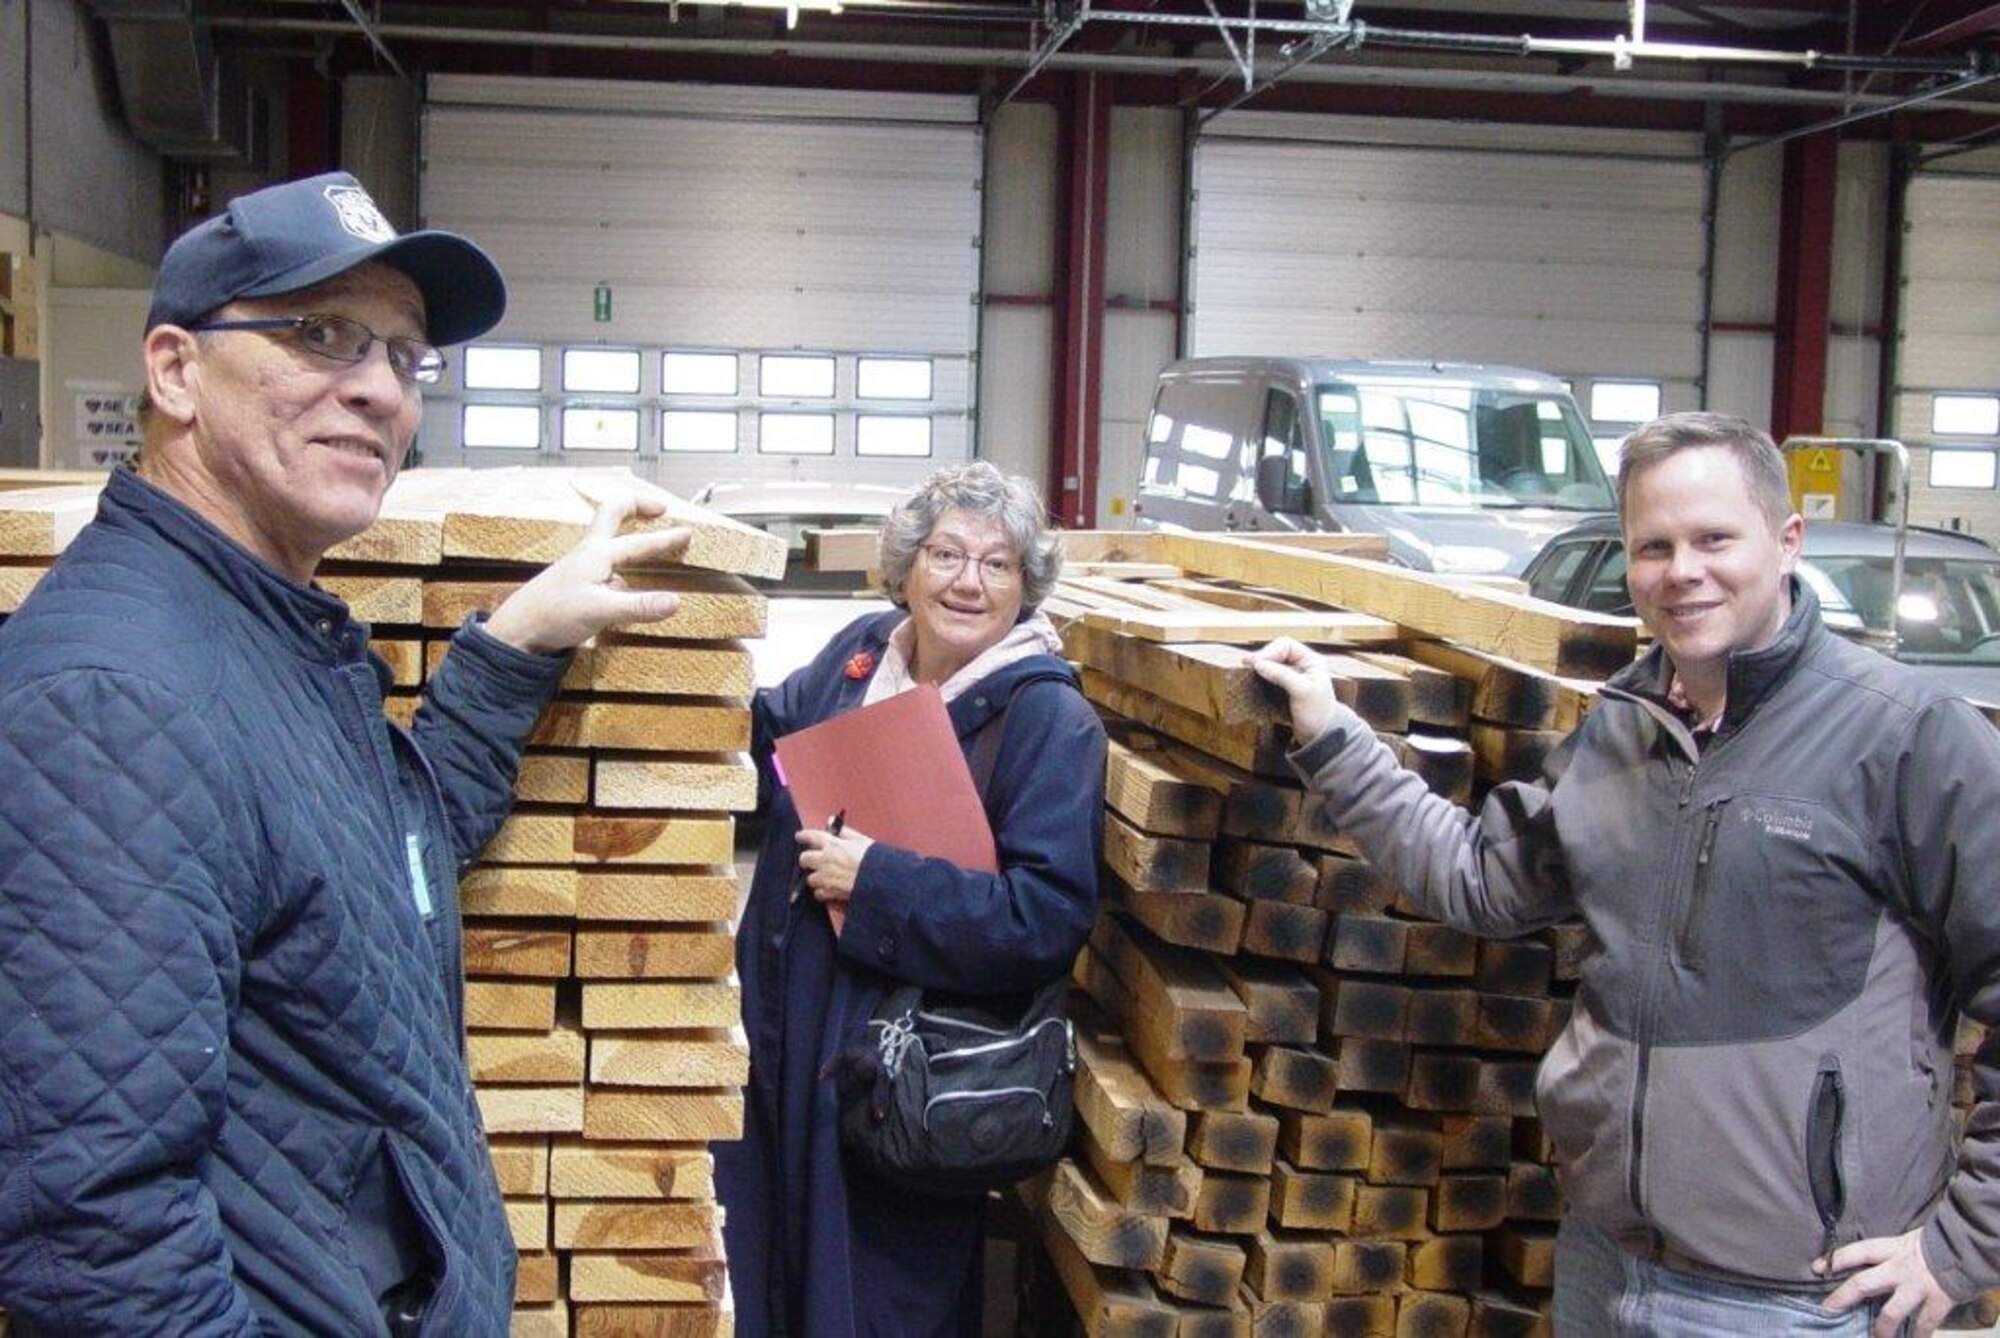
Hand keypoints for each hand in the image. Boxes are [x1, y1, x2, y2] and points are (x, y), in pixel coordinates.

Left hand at [484, 491, 691, 654]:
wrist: (518, 630)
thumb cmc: (552, 615)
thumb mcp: (601, 611)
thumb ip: (639, 606)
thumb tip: (675, 600)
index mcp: (597, 553)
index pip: (640, 542)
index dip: (666, 539)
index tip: (687, 533)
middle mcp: (588, 553)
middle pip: (612, 513)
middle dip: (637, 505)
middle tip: (658, 508)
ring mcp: (579, 565)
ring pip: (605, 534)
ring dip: (625, 526)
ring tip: (645, 531)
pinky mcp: (574, 581)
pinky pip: (601, 559)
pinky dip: (617, 555)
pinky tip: (624, 574)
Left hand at [797, 820, 873, 936]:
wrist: (881, 882)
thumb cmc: (874, 859)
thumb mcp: (861, 840)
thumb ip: (844, 831)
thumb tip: (831, 820)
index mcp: (833, 845)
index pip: (811, 837)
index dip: (803, 836)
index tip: (799, 836)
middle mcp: (826, 861)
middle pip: (804, 859)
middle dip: (807, 859)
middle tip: (814, 859)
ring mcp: (826, 878)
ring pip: (810, 878)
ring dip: (816, 876)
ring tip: (825, 875)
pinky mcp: (830, 892)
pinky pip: (818, 893)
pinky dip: (822, 891)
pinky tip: (829, 888)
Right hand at [1247, 637, 1339, 742]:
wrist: (1321, 737)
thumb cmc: (1318, 713)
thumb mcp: (1302, 692)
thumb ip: (1282, 675)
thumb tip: (1259, 664)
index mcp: (1311, 661)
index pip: (1286, 646)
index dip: (1270, 651)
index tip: (1256, 663)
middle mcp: (1302, 665)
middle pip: (1277, 652)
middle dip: (1262, 657)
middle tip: (1246, 663)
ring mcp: (1293, 676)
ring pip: (1272, 664)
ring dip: (1259, 666)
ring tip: (1245, 669)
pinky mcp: (1285, 688)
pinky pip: (1270, 676)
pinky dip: (1260, 676)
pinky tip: (1252, 679)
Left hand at [1817, 1228, 1953, 1336]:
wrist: (1967, 1248)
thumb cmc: (1936, 1243)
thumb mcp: (1907, 1241)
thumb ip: (1890, 1254)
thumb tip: (1869, 1264)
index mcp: (1891, 1249)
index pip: (1857, 1252)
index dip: (1836, 1259)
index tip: (1816, 1268)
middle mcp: (1899, 1268)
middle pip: (1863, 1283)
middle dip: (1842, 1298)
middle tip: (1827, 1309)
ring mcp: (1917, 1287)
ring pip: (1890, 1313)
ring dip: (1880, 1330)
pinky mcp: (1937, 1303)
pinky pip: (1923, 1325)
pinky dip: (1918, 1335)